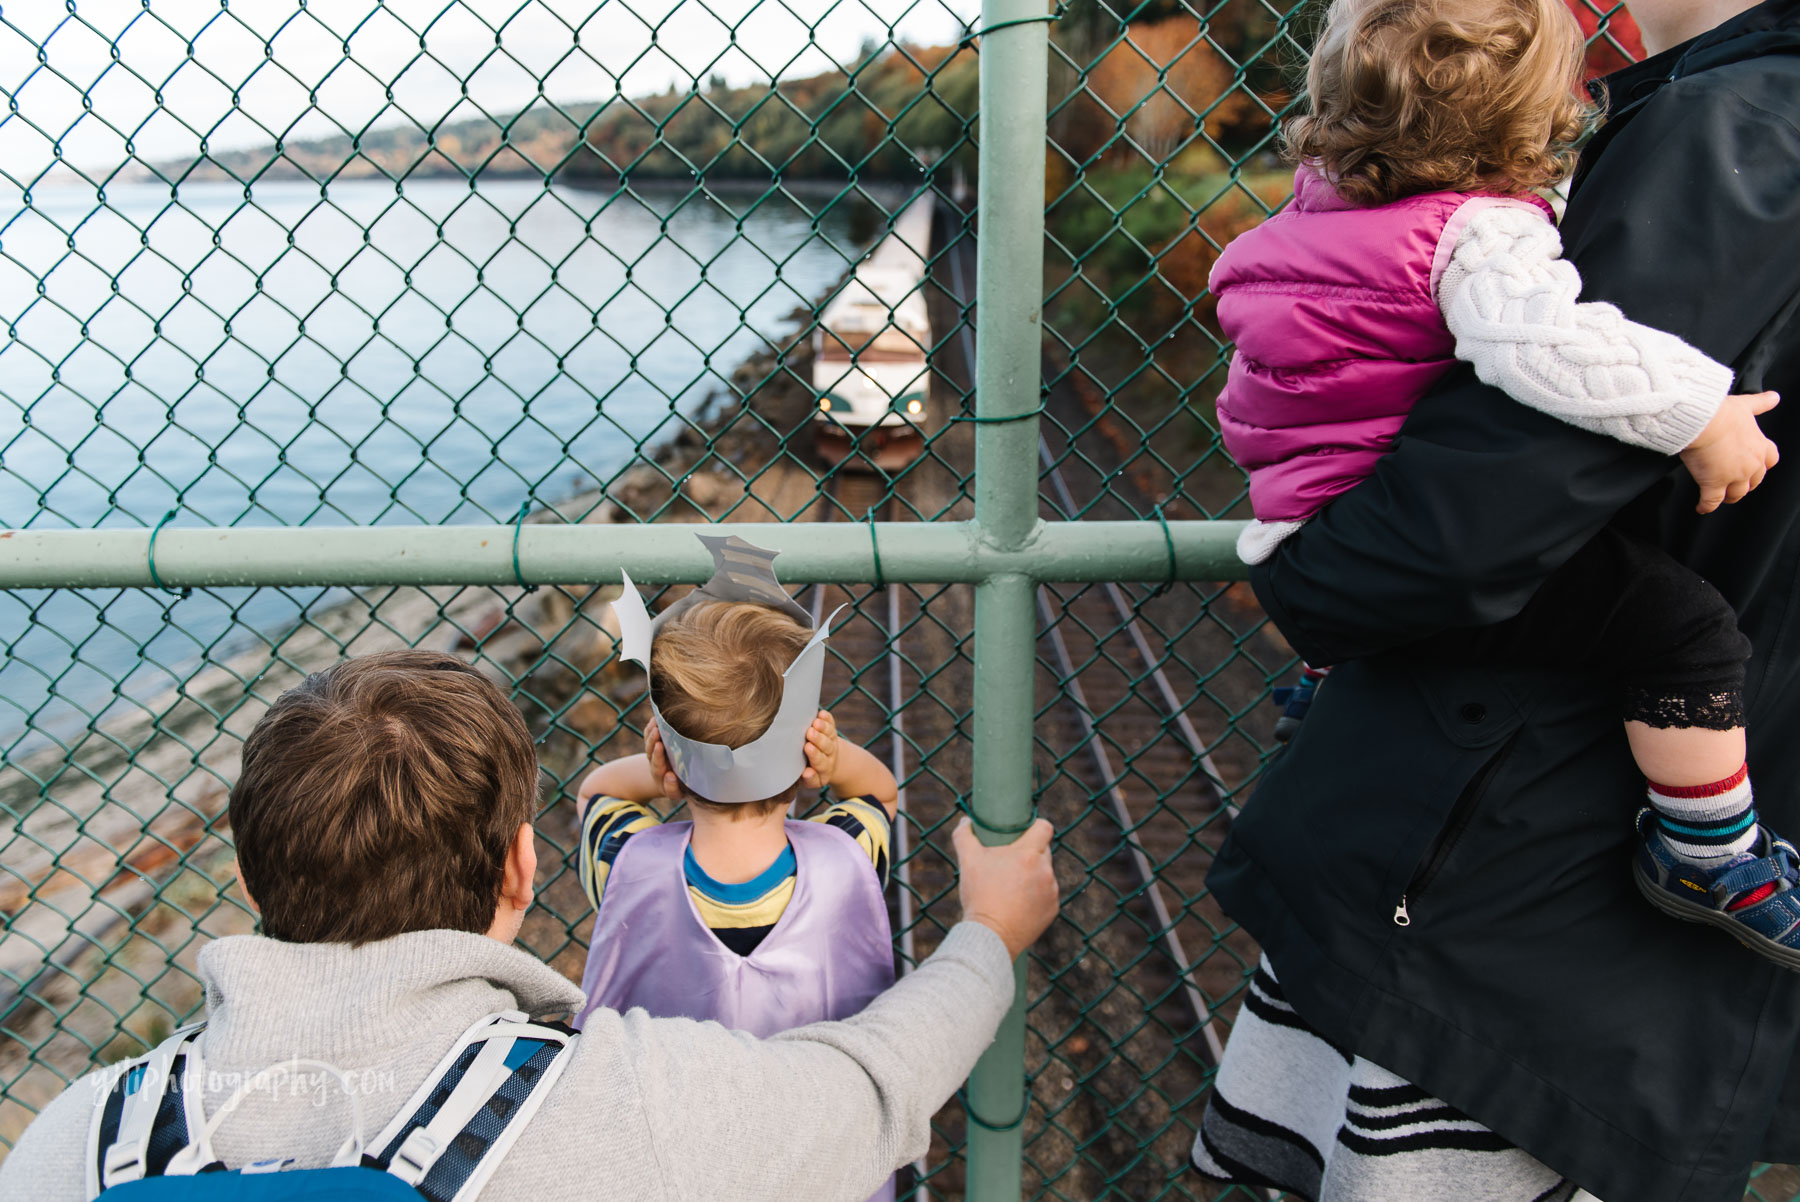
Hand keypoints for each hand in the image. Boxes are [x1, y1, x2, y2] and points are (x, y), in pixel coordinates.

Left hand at [643, 717, 682, 801]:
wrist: (667, 781)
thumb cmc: (677, 787)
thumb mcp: (676, 793)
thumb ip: (673, 788)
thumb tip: (671, 776)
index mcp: (660, 775)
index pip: (658, 767)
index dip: (659, 759)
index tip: (660, 750)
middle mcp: (655, 763)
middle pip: (651, 754)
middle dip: (654, 745)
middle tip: (658, 737)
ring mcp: (652, 754)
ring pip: (649, 744)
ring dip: (652, 734)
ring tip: (656, 723)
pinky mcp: (652, 745)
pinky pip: (648, 735)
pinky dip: (651, 727)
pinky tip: (656, 717)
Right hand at [800, 710, 838, 789]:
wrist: (828, 763)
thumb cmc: (811, 772)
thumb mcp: (811, 781)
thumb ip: (809, 779)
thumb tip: (806, 773)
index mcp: (824, 768)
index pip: (820, 762)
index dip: (814, 754)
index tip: (808, 747)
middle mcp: (829, 754)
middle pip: (826, 746)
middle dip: (818, 739)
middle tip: (810, 732)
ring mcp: (831, 741)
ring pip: (830, 734)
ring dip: (823, 728)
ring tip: (816, 722)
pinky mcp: (831, 731)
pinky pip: (831, 724)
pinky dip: (827, 718)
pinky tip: (822, 713)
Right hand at [953, 816, 1057, 959]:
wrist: (990, 936)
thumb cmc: (979, 896)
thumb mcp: (967, 861)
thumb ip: (964, 835)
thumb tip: (965, 821)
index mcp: (1028, 854)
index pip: (1044, 827)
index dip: (1034, 826)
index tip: (1023, 832)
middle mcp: (1045, 870)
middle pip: (1044, 850)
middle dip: (1029, 852)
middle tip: (1010, 861)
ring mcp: (1052, 891)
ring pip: (1045, 873)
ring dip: (1033, 874)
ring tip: (1012, 886)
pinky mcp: (1053, 909)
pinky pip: (1047, 894)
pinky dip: (1036, 895)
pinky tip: (1018, 902)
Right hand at [1681, 391, 1779, 513]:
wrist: (1703, 421)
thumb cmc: (1721, 412)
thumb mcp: (1744, 405)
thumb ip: (1760, 403)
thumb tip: (1774, 397)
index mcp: (1759, 445)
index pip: (1770, 460)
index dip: (1761, 466)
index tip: (1754, 468)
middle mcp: (1751, 464)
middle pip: (1754, 481)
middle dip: (1746, 484)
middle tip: (1736, 485)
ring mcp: (1734, 476)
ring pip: (1736, 494)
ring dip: (1729, 497)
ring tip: (1720, 498)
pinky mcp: (1714, 484)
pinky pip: (1712, 501)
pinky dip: (1706, 506)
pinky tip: (1702, 508)